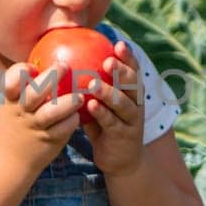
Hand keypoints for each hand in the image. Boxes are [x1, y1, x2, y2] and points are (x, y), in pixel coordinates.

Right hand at [0, 62, 81, 174]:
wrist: (5, 165)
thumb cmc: (11, 132)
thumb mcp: (9, 111)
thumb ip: (22, 94)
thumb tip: (43, 69)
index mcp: (11, 103)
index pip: (11, 82)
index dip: (20, 71)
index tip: (32, 67)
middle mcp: (22, 113)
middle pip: (34, 93)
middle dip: (51, 77)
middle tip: (65, 66)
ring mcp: (34, 128)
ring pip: (51, 112)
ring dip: (67, 102)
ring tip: (79, 97)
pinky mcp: (47, 142)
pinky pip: (62, 129)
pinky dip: (71, 121)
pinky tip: (77, 116)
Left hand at [83, 41, 144, 177]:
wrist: (121, 161)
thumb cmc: (105, 127)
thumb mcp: (100, 106)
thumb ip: (91, 89)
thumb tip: (68, 64)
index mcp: (132, 94)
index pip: (133, 71)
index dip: (128, 58)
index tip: (118, 43)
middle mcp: (136, 105)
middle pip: (133, 85)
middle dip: (123, 71)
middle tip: (108, 61)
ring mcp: (132, 122)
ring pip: (123, 104)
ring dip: (109, 93)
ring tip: (94, 84)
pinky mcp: (124, 137)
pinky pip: (112, 123)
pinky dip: (102, 114)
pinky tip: (91, 106)